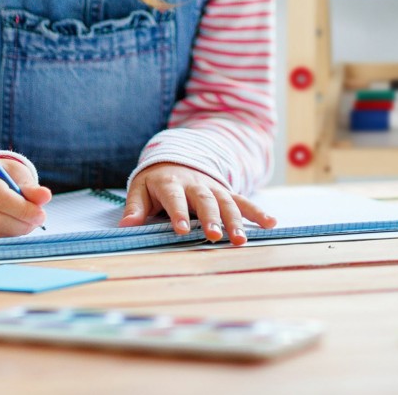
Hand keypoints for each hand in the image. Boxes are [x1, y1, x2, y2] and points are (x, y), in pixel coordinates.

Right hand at [0, 160, 51, 238]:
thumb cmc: (1, 176)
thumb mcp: (16, 174)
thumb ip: (31, 187)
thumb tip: (46, 197)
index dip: (22, 209)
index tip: (41, 215)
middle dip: (20, 223)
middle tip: (38, 221)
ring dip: (14, 231)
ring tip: (29, 223)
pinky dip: (3, 236)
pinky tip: (14, 227)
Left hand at [119, 162, 277, 244]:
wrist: (177, 158)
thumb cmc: (155, 181)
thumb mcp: (140, 189)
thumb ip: (134, 207)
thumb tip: (126, 226)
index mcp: (171, 183)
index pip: (174, 198)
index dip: (178, 213)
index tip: (180, 229)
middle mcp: (195, 184)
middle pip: (205, 200)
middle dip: (211, 218)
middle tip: (215, 235)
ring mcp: (214, 187)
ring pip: (227, 202)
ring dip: (235, 220)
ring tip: (241, 240)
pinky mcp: (226, 192)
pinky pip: (243, 201)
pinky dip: (257, 212)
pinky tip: (271, 223)